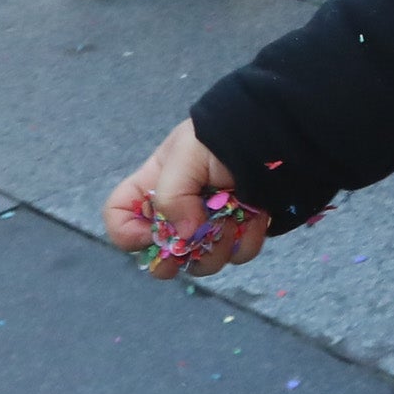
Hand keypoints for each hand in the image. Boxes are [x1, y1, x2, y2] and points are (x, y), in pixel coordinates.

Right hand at [103, 120, 271, 276]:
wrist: (275, 131)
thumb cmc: (223, 134)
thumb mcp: (186, 153)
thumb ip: (172, 195)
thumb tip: (183, 236)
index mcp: (154, 186)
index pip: (118, 217)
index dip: (127, 233)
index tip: (150, 233)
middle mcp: (178, 210)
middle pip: (161, 254)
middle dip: (175, 259)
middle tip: (190, 249)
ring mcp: (210, 225)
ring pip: (201, 262)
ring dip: (216, 247)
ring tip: (233, 218)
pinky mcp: (240, 232)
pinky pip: (237, 254)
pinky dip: (247, 239)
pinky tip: (255, 215)